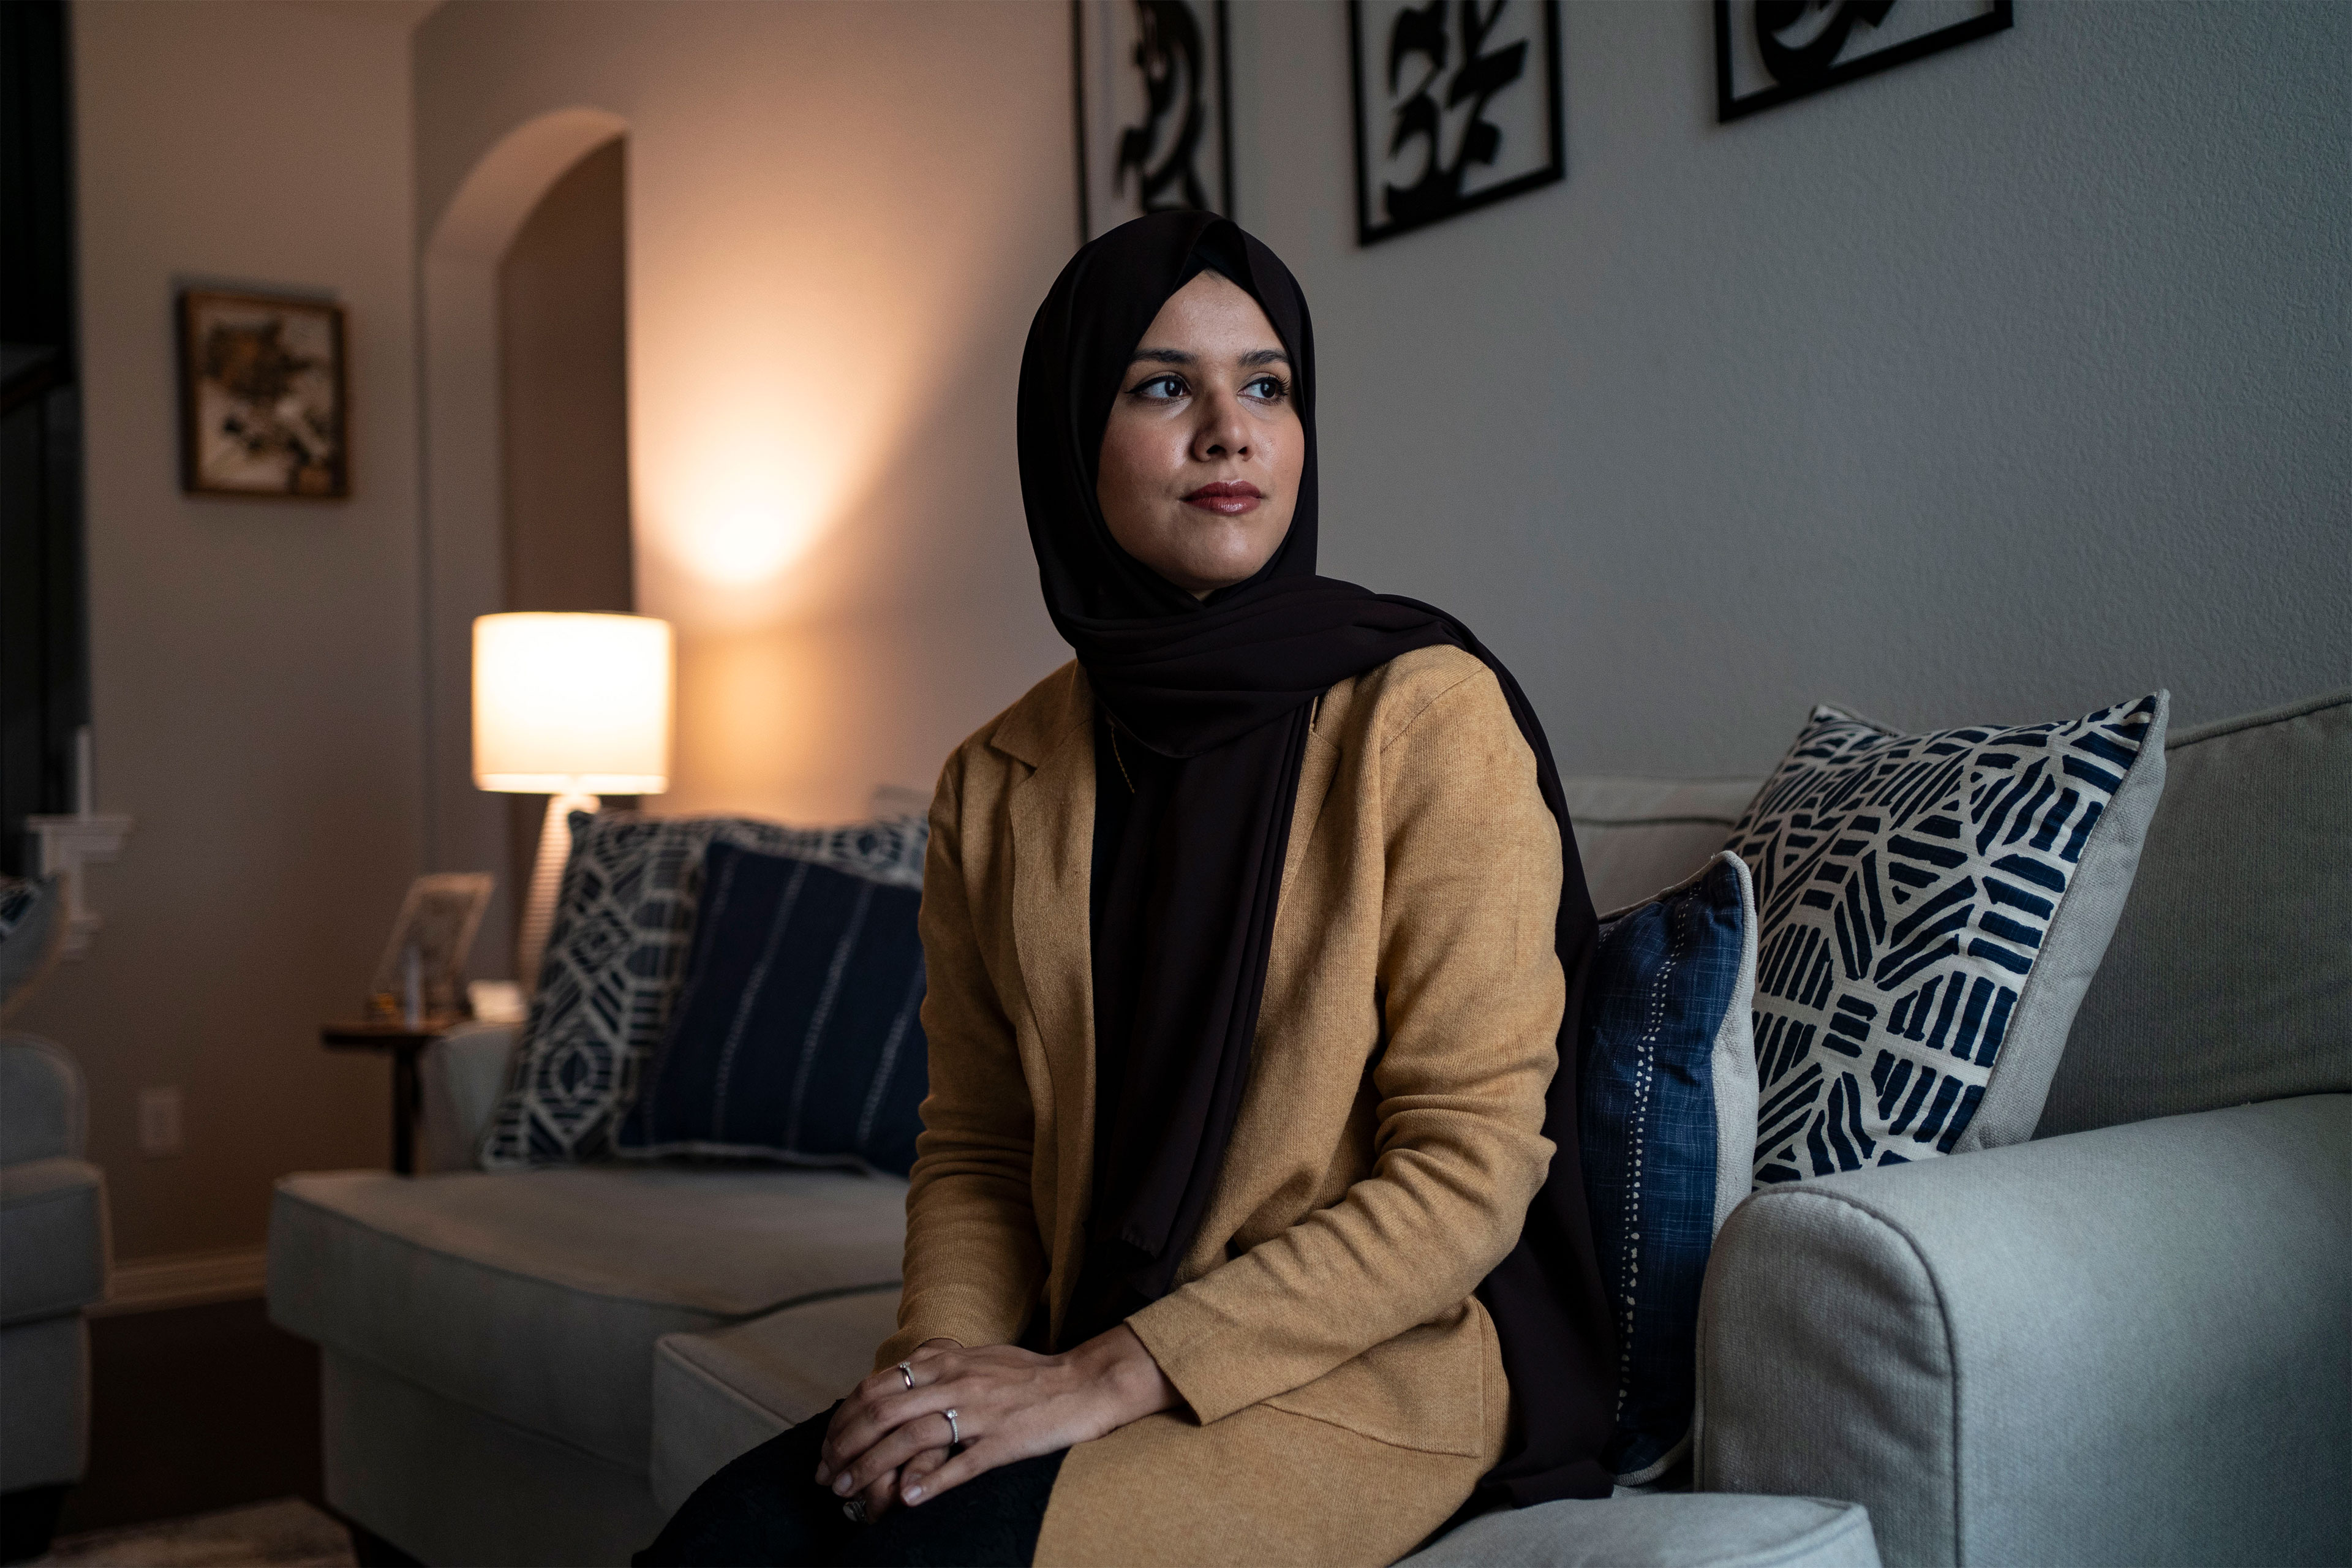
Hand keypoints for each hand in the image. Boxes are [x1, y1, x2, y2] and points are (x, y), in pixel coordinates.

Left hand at [817, 1325, 1178, 1510]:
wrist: (1082, 1384)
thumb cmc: (1028, 1374)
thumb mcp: (976, 1354)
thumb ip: (938, 1361)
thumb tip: (902, 1370)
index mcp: (946, 1362)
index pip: (876, 1388)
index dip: (843, 1418)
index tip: (828, 1444)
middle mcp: (956, 1383)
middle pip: (882, 1414)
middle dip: (845, 1447)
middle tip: (826, 1475)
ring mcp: (978, 1414)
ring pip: (910, 1440)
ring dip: (871, 1469)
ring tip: (848, 1492)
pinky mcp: (1002, 1443)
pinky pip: (960, 1465)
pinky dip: (930, 1482)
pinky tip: (907, 1499)